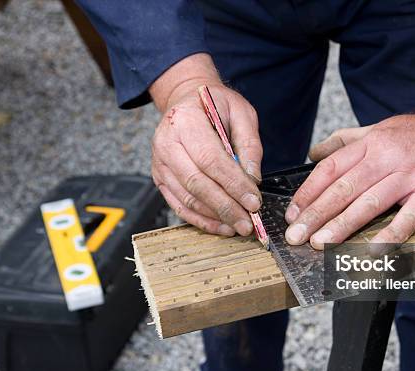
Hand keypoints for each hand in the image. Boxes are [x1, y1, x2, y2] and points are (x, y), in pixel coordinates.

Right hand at [150, 54, 262, 235]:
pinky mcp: (160, 178)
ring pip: (187, 198)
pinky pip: (179, 205)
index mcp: (185, 120)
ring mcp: (160, 163)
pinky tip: (220, 226)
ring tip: (238, 226)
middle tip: (247, 222)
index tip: (254, 201)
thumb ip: (250, 144)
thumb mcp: (241, 113)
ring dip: (215, 217)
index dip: (233, 184)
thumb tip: (253, 179)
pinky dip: (201, 220)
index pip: (210, 159)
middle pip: (197, 183)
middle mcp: (166, 142)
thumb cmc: (215, 105)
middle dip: (225, 206)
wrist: (186, 100)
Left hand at [285, 103, 414, 248]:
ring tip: (320, 243)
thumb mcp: (377, 128)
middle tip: (295, 236)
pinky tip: (373, 249)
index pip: (330, 169)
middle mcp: (385, 158)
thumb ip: (344, 142)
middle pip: (343, 188)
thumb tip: (313, 153)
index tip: (292, 214)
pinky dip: (391, 234)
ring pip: (369, 202)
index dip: (308, 193)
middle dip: (316, 214)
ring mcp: (409, 175)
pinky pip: (409, 217)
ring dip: (342, 225)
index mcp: (369, 144)